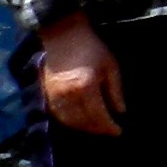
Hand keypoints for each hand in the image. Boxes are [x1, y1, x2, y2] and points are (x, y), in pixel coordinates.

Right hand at [36, 13, 123, 135]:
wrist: (63, 35)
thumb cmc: (92, 48)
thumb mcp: (110, 67)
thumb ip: (115, 91)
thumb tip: (120, 111)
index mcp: (86, 88)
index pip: (98, 116)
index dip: (109, 126)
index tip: (118, 131)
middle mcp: (69, 96)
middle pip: (83, 122)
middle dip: (98, 129)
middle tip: (108, 131)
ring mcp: (55, 96)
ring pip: (70, 122)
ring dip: (84, 128)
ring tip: (96, 128)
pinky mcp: (47, 94)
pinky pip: (58, 115)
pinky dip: (70, 122)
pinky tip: (80, 122)